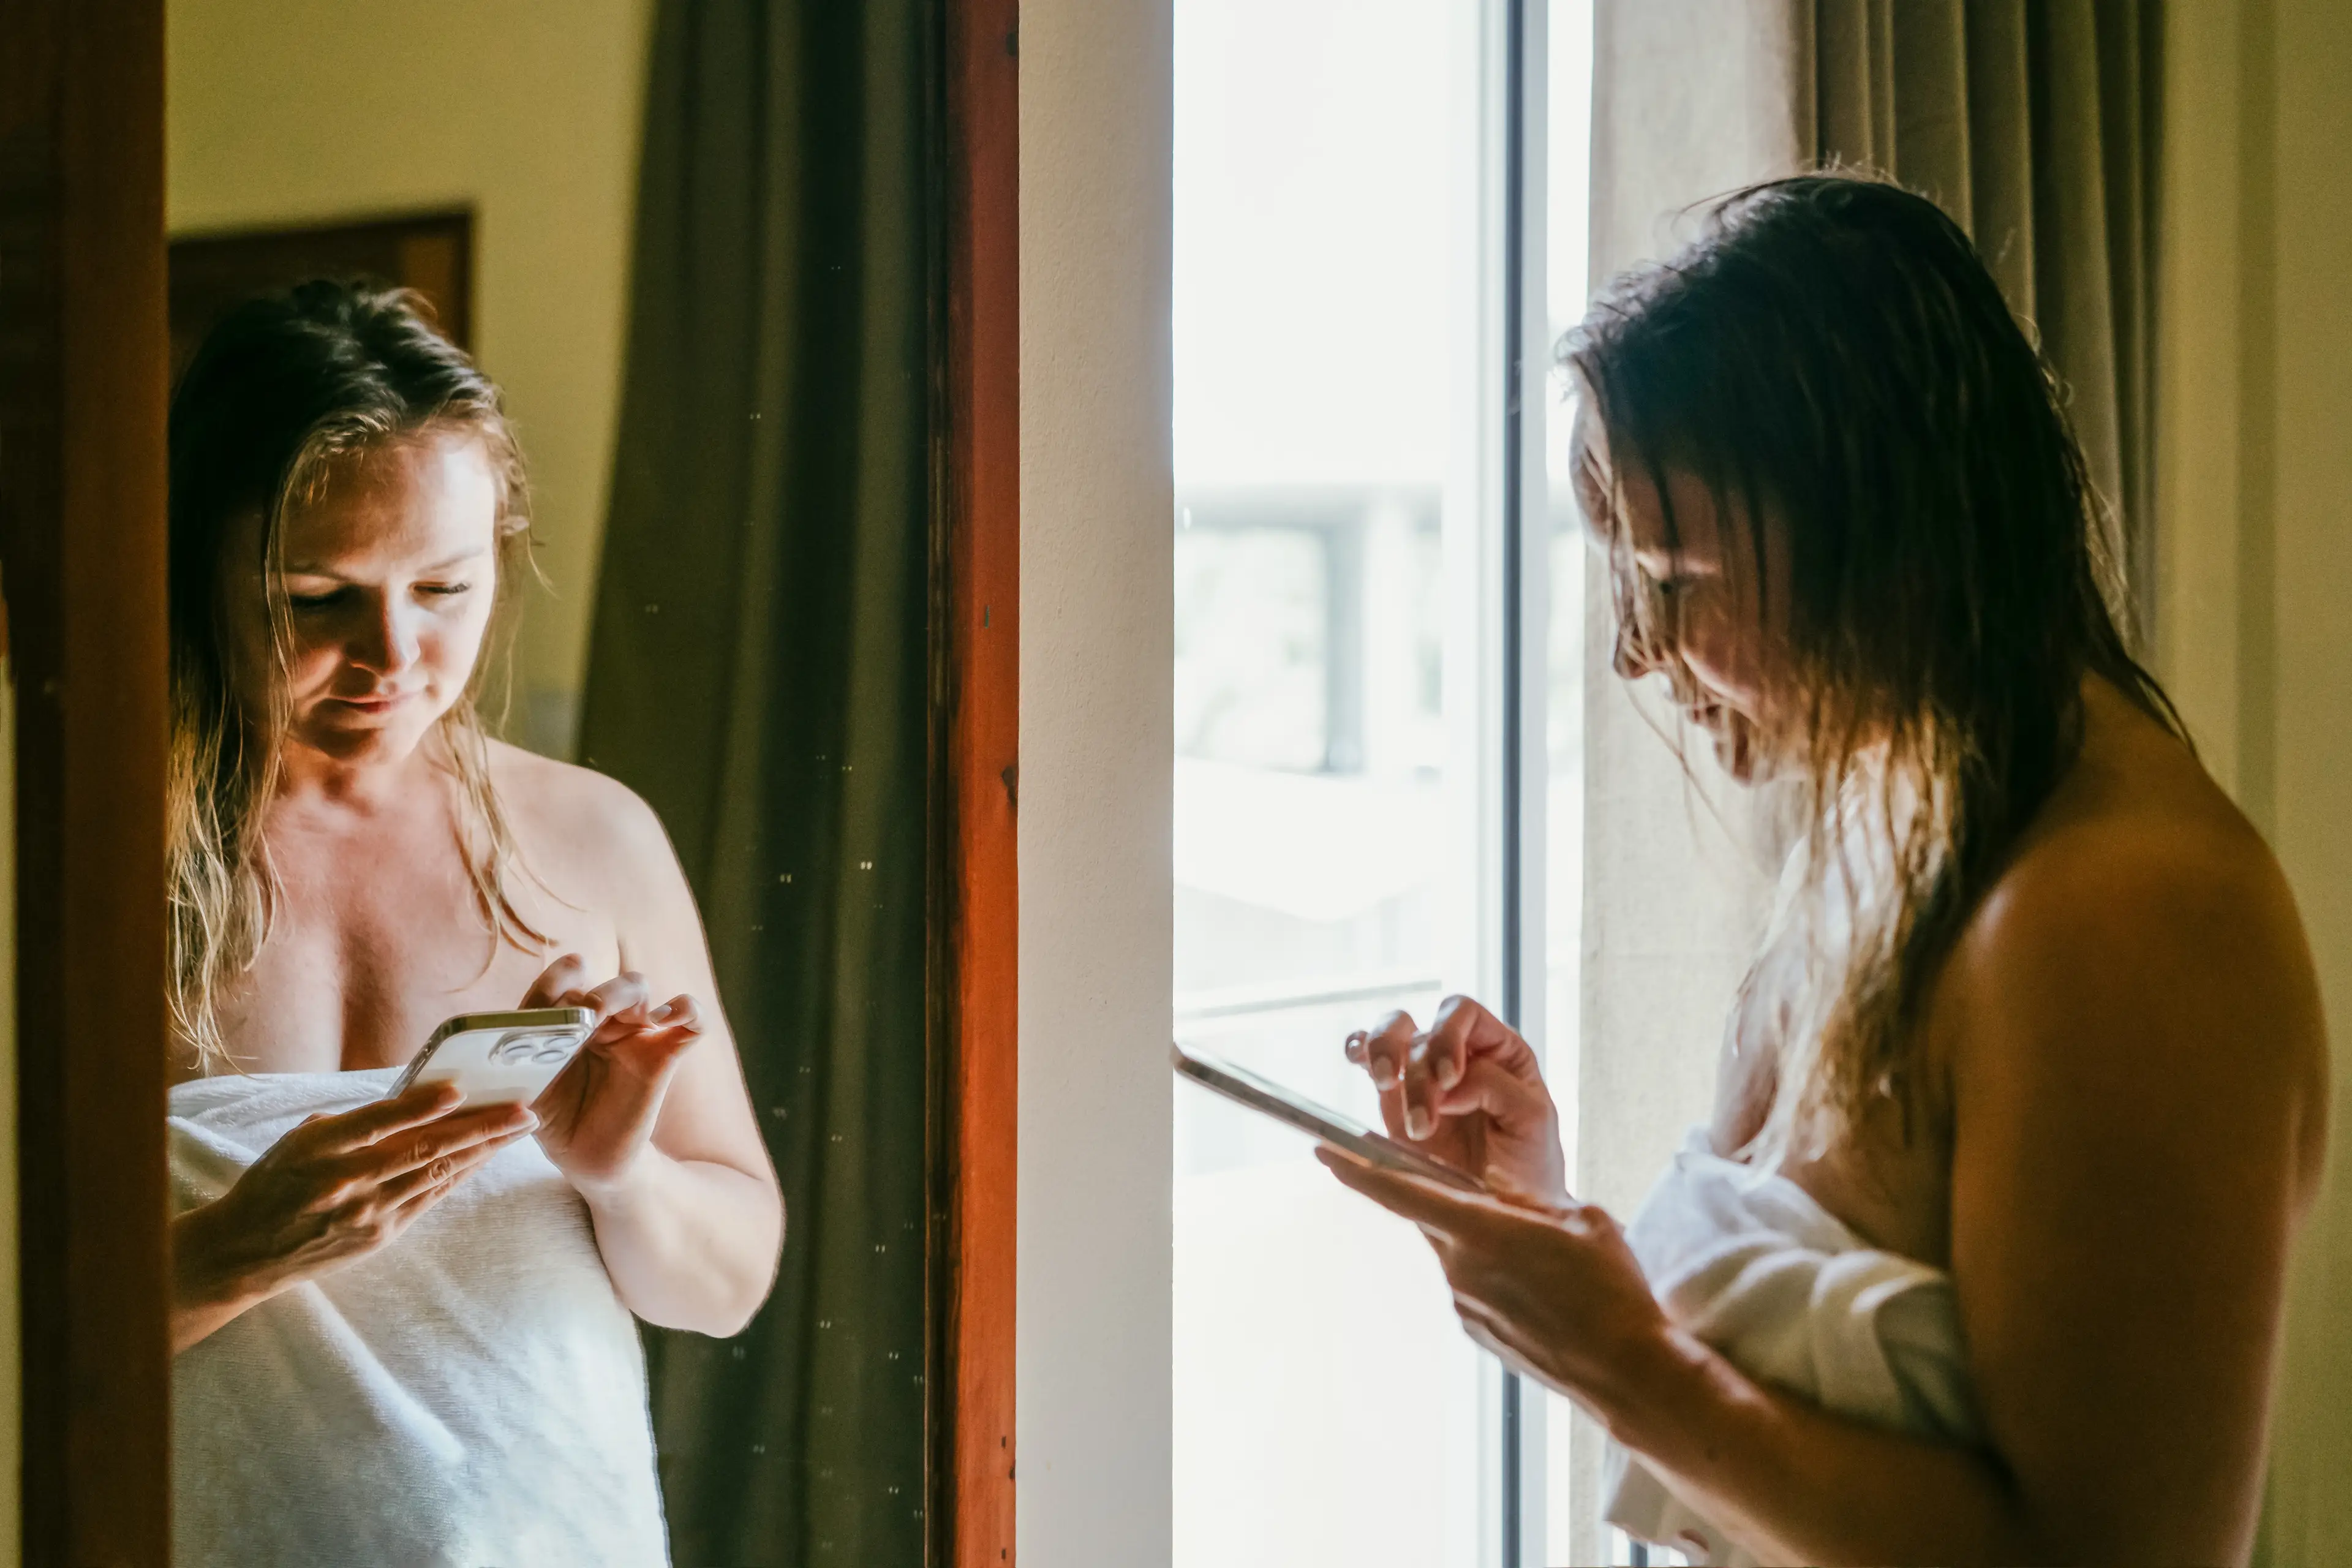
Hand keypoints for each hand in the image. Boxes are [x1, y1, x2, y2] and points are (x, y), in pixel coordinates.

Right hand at [178, 1082, 535, 1309]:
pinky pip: (430, 1198)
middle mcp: (345, 1182)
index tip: (461, 1088)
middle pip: (422, 1150)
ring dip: (482, 1150)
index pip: (378, 1122)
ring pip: (436, 1175)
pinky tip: (486, 1157)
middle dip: (479, 1128)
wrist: (246, 1251)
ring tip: (518, 1129)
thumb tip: (414, 1100)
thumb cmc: (275, 1181)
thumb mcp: (301, 1140)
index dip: (421, 1105)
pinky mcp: (379, 1235)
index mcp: (319, 1148)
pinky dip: (461, 1175)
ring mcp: (366, 1213)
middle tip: (522, 1109)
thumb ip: (353, 1122)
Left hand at [521, 954, 704, 1195]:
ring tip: (615, 1017)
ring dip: (626, 993)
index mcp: (568, 1020)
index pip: (564, 983)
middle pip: (605, 981)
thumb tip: (511, 1034)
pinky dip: (687, 1009)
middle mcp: (603, 1021)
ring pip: (639, 988)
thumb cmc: (556, 1118)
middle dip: (599, 992)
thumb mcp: (529, 1085)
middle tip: (589, 1012)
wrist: (588, 1159)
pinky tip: (665, 1018)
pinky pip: (692, 1020)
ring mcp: (636, 1035)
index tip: (563, 975)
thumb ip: (521, 1056)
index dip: (561, 975)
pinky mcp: (664, 1055)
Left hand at [1317, 1145, 1672, 1426]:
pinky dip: (1496, 1276)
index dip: (1358, 1168)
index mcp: (1481, 1230)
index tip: (1322, 1150)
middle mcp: (1461, 1269)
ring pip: (1459, 1253)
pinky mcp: (1478, 1331)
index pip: (1402, 1192)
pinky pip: (1475, 1286)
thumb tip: (1502, 1201)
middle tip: (1491, 1200)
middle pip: (1433, 1219)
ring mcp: (1467, 1305)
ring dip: (1484, 1243)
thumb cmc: (1611, 1288)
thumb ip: (1526, 1201)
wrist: (1628, 1371)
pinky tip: (1540, 1288)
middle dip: (1447, 1202)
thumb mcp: (1577, 1219)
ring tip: (1544, 1259)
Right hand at [1345, 995, 1567, 1205]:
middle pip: (1422, 1027)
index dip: (1449, 1036)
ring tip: (1385, 1084)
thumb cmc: (1529, 1165)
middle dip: (1417, 1065)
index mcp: (1497, 1049)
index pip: (1464, 1015)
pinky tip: (1357, 1060)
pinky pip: (1368, 1059)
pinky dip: (1358, 1050)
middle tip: (1423, 1115)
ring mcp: (1422, 1075)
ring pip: (1392, 1034)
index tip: (1448, 1078)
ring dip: (1383, 1053)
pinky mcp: (1394, 1101)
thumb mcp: (1532, 1121)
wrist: (1505, 1213)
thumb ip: (1497, 1088)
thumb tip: (1448, 1084)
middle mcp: (1457, 1053)